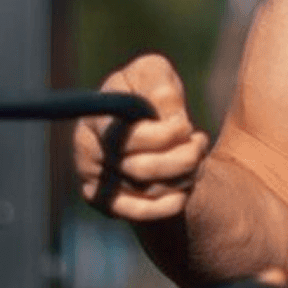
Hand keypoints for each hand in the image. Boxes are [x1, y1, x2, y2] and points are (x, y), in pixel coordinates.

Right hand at [73, 54, 208, 222]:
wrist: (146, 123)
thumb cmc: (149, 92)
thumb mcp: (155, 73)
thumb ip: (160, 86)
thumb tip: (166, 118)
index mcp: (96, 115)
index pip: (127, 137)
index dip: (164, 135)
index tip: (185, 125)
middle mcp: (86, 149)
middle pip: (140, 169)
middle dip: (183, 157)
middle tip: (200, 142)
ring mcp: (92, 179)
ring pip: (146, 191)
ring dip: (183, 176)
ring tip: (197, 158)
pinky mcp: (104, 202)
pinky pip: (141, 214)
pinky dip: (171, 203)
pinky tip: (187, 189)